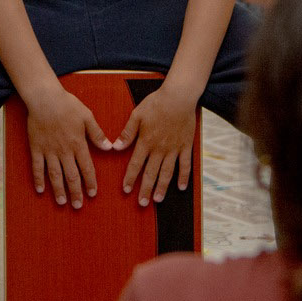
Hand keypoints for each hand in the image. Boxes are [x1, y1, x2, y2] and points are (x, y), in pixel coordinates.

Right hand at [24, 85, 111, 207]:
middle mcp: (64, 151)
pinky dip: (38, 179)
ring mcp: (49, 151)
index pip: (86, 168)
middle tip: (78, 206)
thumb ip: (97, 134)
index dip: (90, 182)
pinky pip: (37, 167)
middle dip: (76, 192)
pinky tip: (40, 190)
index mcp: (78, 144)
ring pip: (55, 175)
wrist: (44, 98)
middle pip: (71, 176)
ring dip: (59, 190)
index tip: (92, 194)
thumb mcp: (87, 116)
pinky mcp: (36, 148)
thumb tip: (110, 147)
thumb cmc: (67, 105)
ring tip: (62, 202)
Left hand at [114, 84, 198, 205]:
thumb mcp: (137, 115)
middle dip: (145, 189)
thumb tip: (115, 147)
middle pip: (151, 173)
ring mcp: (174, 149)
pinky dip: (183, 177)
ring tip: (157, 200)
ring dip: (162, 187)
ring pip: (167, 172)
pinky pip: (185, 165)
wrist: (179, 96)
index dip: (130, 178)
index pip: (136, 164)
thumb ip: (127, 133)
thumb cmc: (156, 103)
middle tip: (141, 204)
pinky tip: (181, 187)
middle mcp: (160, 148)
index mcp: (146, 141)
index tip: (126, 190)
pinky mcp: (186, 146)